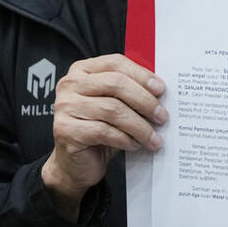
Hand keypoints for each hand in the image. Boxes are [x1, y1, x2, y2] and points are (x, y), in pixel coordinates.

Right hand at [42, 53, 167, 218]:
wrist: (76, 163)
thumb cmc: (98, 129)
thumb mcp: (115, 104)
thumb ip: (130, 92)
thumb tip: (160, 91)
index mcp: (82, 70)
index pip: (115, 63)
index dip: (141, 75)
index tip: (161, 89)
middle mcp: (70, 84)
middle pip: (115, 84)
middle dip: (144, 101)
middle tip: (162, 116)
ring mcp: (65, 106)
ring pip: (112, 110)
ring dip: (139, 126)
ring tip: (153, 137)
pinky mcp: (65, 130)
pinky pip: (103, 131)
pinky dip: (125, 139)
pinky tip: (135, 144)